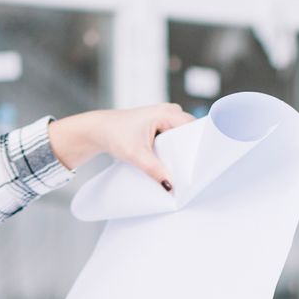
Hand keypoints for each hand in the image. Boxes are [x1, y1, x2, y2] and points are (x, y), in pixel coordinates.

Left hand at [47, 103, 194, 186]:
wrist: (97, 130)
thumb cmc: (113, 134)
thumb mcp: (135, 154)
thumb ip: (154, 169)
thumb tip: (171, 186)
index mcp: (168, 113)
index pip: (194, 130)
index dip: (198, 147)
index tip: (201, 166)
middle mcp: (170, 112)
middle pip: (190, 135)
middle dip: (190, 153)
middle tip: (193, 174)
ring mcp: (166, 119)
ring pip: (182, 139)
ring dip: (181, 154)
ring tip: (184, 172)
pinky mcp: (160, 128)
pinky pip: (174, 141)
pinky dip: (173, 152)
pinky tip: (173, 166)